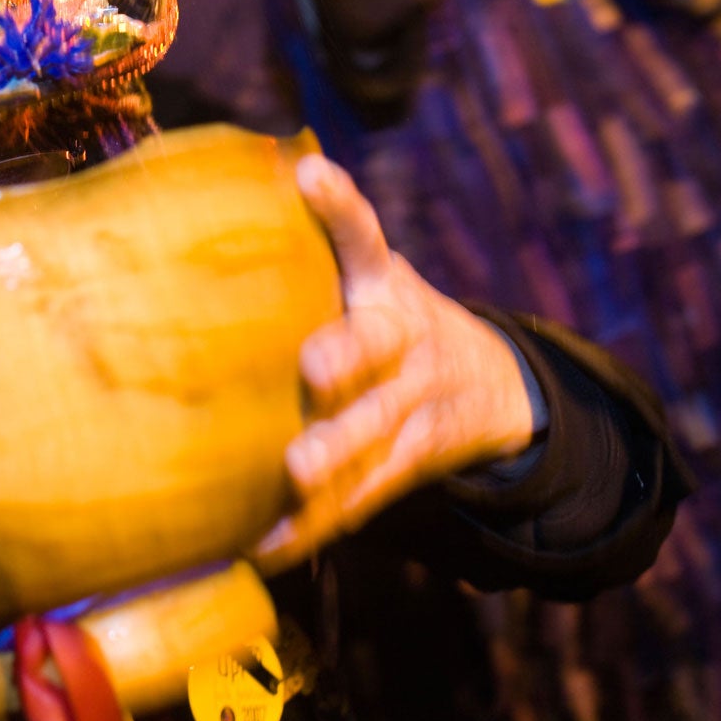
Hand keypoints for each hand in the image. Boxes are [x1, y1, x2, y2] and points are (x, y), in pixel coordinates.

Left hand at [252, 156, 535, 572]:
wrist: (492, 384)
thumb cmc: (386, 317)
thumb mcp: (370, 273)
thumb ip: (320, 244)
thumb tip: (228, 193)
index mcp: (382, 284)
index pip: (365, 234)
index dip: (342, 206)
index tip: (313, 175)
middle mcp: (403, 338)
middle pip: (378, 343)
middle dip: (347, 356)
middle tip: (314, 370)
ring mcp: (412, 404)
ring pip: (377, 430)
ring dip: (336, 455)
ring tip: (296, 476)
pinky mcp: (409, 462)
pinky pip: (364, 495)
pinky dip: (315, 525)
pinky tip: (267, 545)